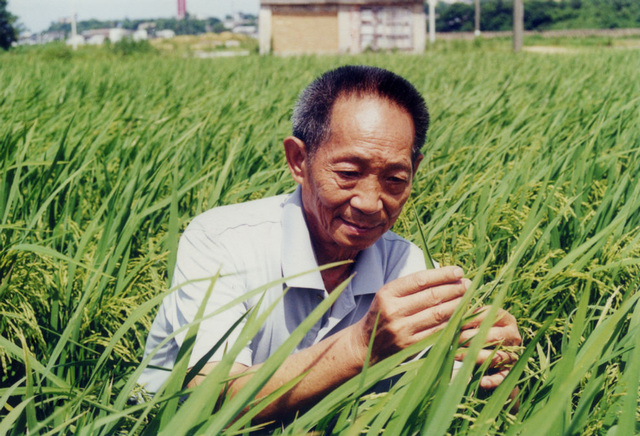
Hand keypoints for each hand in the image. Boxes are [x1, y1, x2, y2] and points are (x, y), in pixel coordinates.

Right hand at [350, 266, 470, 363]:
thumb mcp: (390, 294)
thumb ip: (413, 286)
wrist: (367, 344)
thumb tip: (446, 276)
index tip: (459, 272)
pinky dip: (451, 322)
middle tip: (468, 285)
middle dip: (454, 289)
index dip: (443, 274)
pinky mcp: (410, 345)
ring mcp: (402, 329)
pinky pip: (437, 331)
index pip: (420, 280)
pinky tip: (460, 315)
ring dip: (457, 304)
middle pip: (432, 296)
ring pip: (438, 314)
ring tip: (467, 298)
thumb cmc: (384, 312)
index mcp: (388, 293)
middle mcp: (394, 310)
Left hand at [457, 307, 521, 388]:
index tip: (457, 323)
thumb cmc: (476, 335)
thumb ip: (467, 318)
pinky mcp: (510, 372)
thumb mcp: (473, 324)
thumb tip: (456, 314)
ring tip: (457, 356)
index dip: (473, 319)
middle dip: (472, 338)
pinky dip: (493, 380)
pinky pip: (503, 377)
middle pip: (495, 336)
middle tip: (455, 340)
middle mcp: (513, 335)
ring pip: (497, 356)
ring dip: (476, 357)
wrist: (486, 360)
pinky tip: (482, 382)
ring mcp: (513, 354)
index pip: (491, 315)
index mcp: (505, 319)